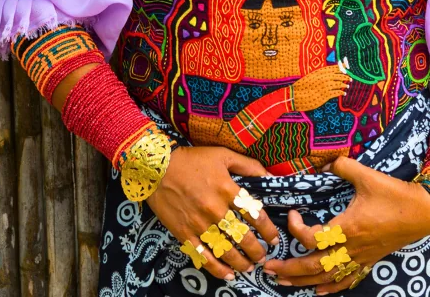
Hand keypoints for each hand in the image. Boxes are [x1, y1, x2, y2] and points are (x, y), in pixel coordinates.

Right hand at [147, 146, 279, 279]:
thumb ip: (248, 165)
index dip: (268, 230)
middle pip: (243, 237)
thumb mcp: (222, 155)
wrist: (155, 167)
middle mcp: (215, 209)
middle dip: (257, 251)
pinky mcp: (183, 232)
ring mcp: (198, 223)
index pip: (255, 215)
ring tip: (249, 267)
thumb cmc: (190, 160)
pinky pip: (202, 256)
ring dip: (241, 263)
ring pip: (225, 250)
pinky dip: (217, 268)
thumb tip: (270, 176)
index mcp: (227, 189)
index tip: (274, 239)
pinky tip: (228, 275)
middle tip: (262, 257)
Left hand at [264, 157, 429, 293]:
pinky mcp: (369, 260)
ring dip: (302, 280)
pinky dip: (330, 287)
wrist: (426, 214)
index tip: (292, 214)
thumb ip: (343, 167)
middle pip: (314, 265)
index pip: (312, 238)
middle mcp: (352, 248)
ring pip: (327, 276)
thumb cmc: (397, 196)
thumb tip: (324, 162)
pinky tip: (317, 291)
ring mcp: (360, 257)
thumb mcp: (369, 176)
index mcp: (348, 228)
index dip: (296, 228)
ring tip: (280, 282)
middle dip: (289, 268)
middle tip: (267, 267)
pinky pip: (347, 279)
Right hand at [292, 66, 349, 111]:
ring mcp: (326, 86)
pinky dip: (341, 92)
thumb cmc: (301, 87)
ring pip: (340, 84)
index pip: (334, 68)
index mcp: (320, 72)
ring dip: (344, 84)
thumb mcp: (310, 77)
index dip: (342, 67)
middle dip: (345, 77)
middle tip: (349, 78)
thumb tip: (328, 74)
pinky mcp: (326, 95)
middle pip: (339, 76)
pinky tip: (343, 93)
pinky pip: (337, 93)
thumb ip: (319, 75)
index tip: (346, 67)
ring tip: (347, 86)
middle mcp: (324, 78)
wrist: (296, 96)